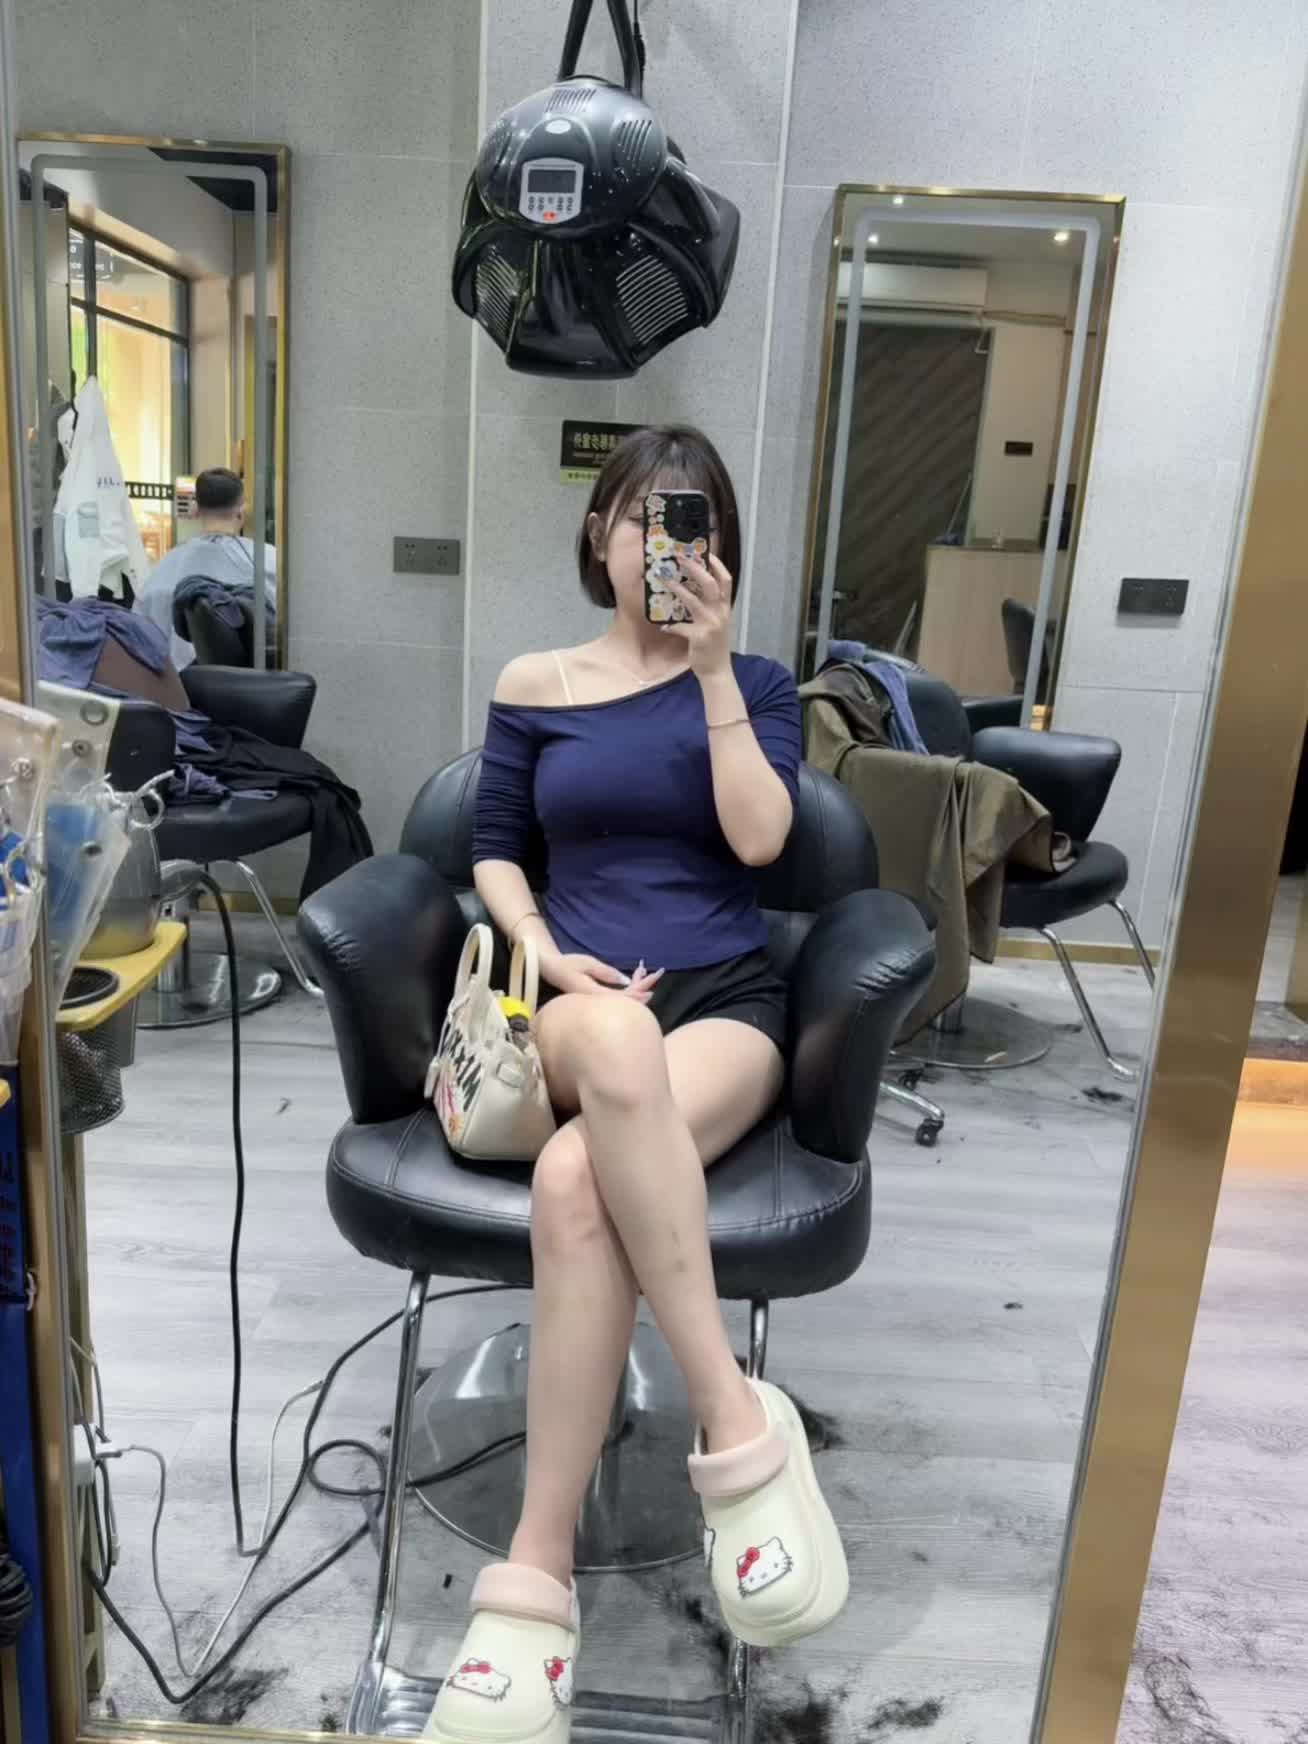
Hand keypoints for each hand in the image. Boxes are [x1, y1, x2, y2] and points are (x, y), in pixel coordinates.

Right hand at [539, 950, 664, 1002]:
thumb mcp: (587, 963)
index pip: (619, 999)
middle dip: (641, 988)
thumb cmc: (567, 964)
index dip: (636, 996)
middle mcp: (596, 1001)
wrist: (550, 969)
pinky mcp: (596, 997)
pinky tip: (635, 979)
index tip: (650, 992)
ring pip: (621, 998)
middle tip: (657, 974)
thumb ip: (606, 973)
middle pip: (624, 1000)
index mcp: (593, 994)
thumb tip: (626, 981)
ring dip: (635, 987)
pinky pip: (616, 996)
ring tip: (648, 973)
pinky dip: (627, 988)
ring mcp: (596, 1001)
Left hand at [660, 552, 732, 675]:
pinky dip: (671, 625)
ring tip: (664, 578)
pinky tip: (663, 625)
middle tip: (679, 557)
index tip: (705, 552)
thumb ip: (709, 606)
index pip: (725, 580)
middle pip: (709, 583)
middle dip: (694, 568)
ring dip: (677, 588)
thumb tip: (691, 590)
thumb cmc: (714, 646)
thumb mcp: (717, 622)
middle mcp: (720, 613)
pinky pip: (680, 627)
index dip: (717, 564)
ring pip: (693, 600)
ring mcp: (710, 625)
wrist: (717, 670)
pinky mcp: (699, 637)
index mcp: (724, 608)